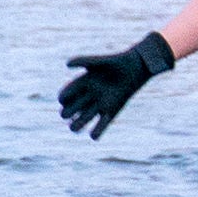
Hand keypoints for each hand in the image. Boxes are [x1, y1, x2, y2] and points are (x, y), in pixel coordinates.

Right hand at [58, 32, 173, 137]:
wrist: (134, 68)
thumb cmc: (115, 63)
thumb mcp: (97, 62)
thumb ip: (82, 61)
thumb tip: (67, 64)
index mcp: (81, 85)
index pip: (66, 96)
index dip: (63, 99)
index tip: (65, 98)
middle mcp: (88, 97)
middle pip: (71, 110)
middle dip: (67, 113)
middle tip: (68, 113)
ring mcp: (98, 105)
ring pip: (83, 120)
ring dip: (77, 125)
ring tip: (74, 128)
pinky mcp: (110, 112)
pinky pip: (101, 125)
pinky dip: (97, 131)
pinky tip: (93, 135)